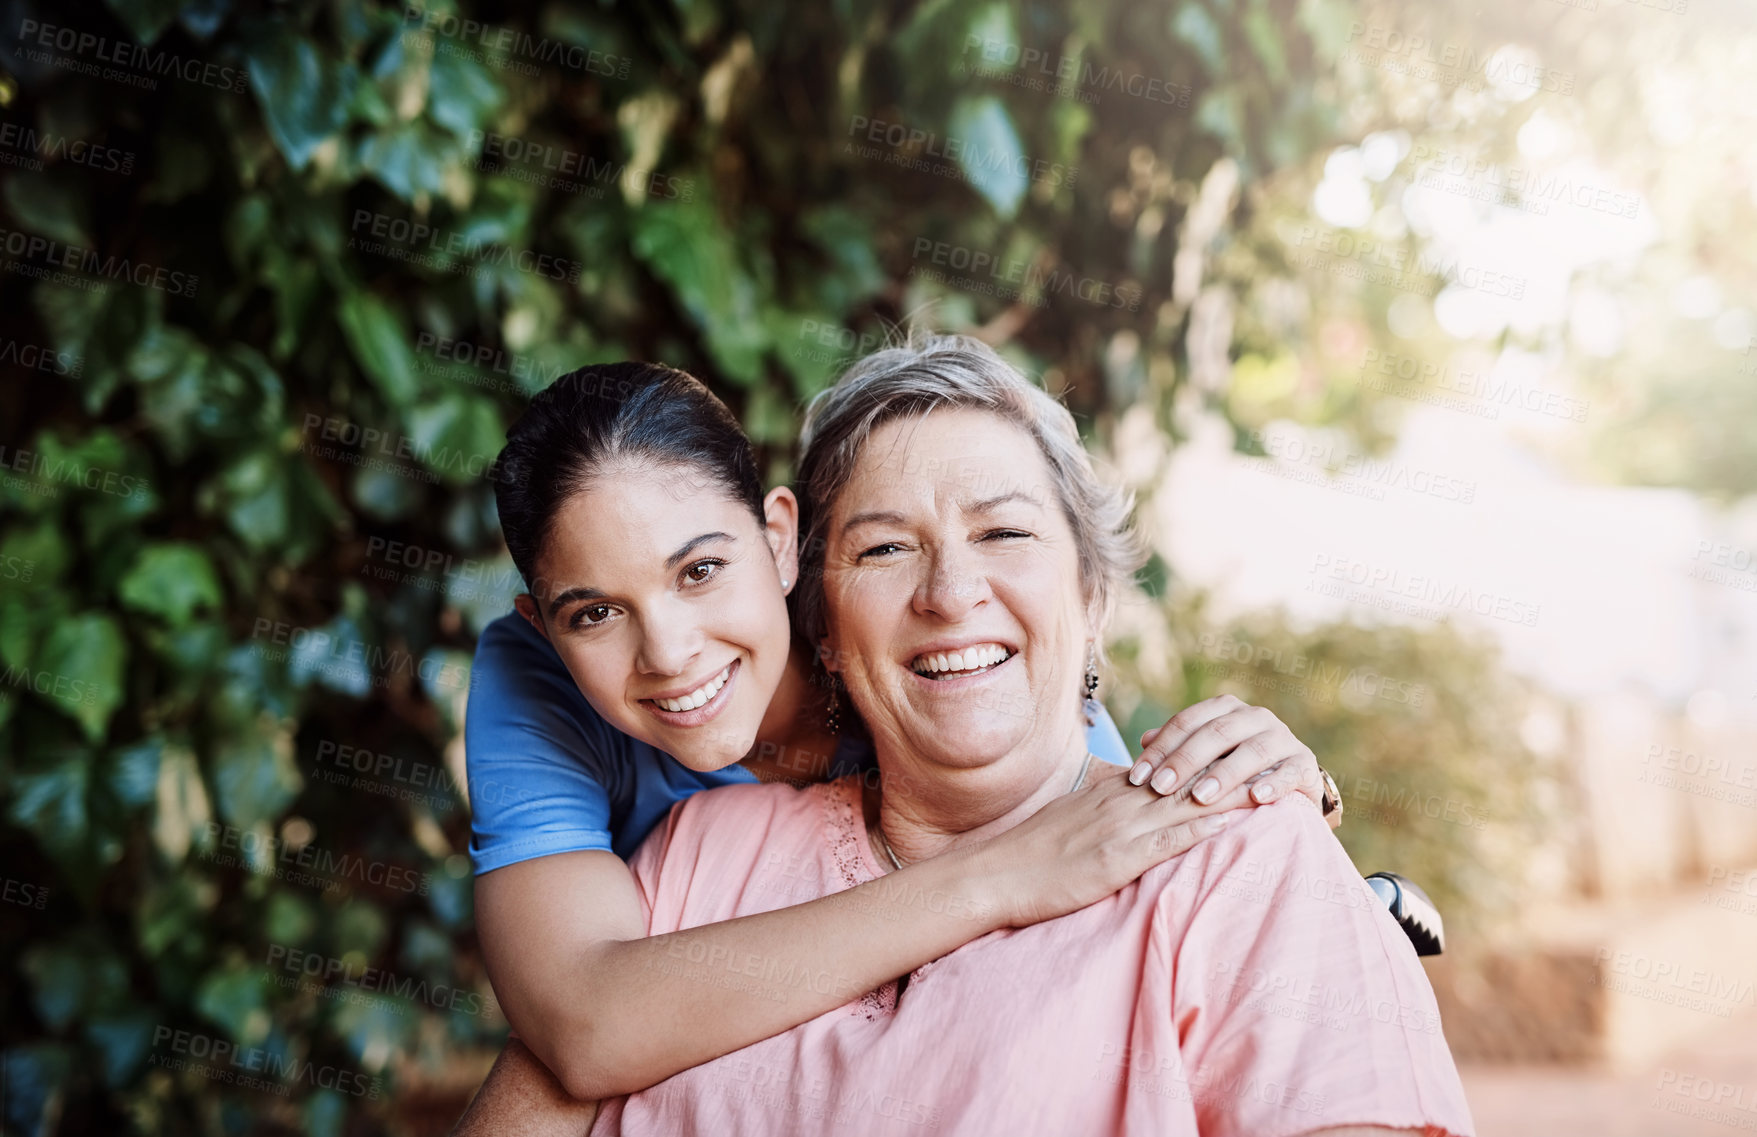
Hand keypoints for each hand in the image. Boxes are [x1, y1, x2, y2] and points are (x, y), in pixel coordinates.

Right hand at [967, 763, 1255, 927]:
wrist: (996, 873)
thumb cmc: (1033, 854)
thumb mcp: (1074, 820)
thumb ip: (1106, 809)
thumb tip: (1135, 803)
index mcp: (1114, 793)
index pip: (1175, 768)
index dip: (1214, 760)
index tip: (1251, 753)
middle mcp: (1122, 802)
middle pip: (1191, 778)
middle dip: (1235, 769)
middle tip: (1276, 759)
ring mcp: (1119, 828)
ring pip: (1186, 803)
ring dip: (1230, 793)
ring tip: (1271, 785)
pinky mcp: (1116, 858)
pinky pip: (1165, 839)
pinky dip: (1199, 828)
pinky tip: (1229, 822)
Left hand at [1126, 694, 1332, 823]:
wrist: (1289, 778)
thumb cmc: (1234, 765)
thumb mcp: (1206, 753)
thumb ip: (1178, 745)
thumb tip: (1144, 741)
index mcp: (1225, 709)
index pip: (1186, 723)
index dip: (1160, 749)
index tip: (1137, 777)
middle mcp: (1255, 717)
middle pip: (1216, 734)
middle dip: (1185, 761)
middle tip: (1161, 788)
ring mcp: (1282, 738)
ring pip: (1252, 751)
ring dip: (1225, 774)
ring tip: (1201, 796)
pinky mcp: (1304, 763)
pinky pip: (1290, 771)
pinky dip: (1275, 783)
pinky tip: (1257, 797)